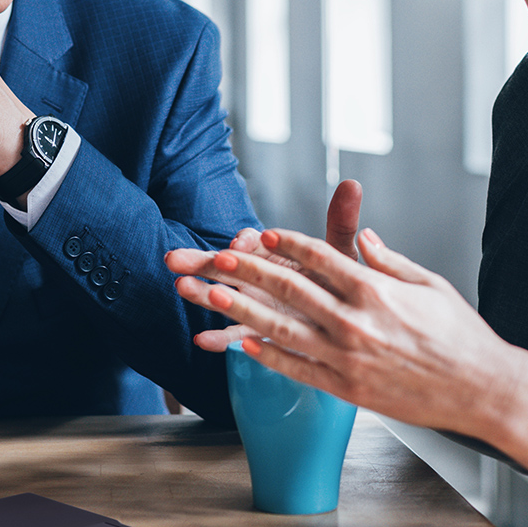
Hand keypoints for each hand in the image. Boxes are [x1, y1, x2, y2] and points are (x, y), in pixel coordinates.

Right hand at [170, 179, 362, 351]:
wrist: (343, 318)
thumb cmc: (339, 281)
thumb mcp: (340, 253)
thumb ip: (340, 222)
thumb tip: (351, 185)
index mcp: (273, 252)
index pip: (253, 242)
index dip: (244, 242)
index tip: (239, 243)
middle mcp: (258, 275)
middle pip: (225, 265)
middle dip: (201, 261)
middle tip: (176, 259)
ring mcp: (254, 303)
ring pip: (222, 297)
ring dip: (201, 293)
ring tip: (182, 288)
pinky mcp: (258, 329)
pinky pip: (235, 335)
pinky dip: (218, 338)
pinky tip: (202, 341)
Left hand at [174, 225, 518, 433]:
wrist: (483, 391)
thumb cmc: (460, 335)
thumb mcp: (428, 284)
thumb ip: (388, 259)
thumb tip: (363, 236)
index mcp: (375, 289)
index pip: (320, 257)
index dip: (287, 244)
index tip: (262, 234)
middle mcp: (356, 321)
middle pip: (291, 289)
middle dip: (249, 270)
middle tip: (217, 257)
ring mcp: (348, 357)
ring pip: (283, 328)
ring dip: (243, 310)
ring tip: (213, 296)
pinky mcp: (346, 388)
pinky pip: (298, 369)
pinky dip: (268, 356)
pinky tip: (242, 344)